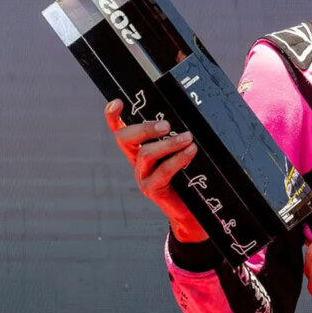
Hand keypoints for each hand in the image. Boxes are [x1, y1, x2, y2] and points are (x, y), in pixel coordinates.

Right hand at [103, 99, 207, 242]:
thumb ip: (182, 135)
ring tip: (187, 137)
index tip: (117, 103)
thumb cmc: (189, 175)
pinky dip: (178, 159)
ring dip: (168, 144)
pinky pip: (162, 171)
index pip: (120, 129)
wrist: (191, 209)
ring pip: (146, 154)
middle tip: (166, 125)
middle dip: (144, 128)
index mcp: (140, 147)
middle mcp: (137, 160)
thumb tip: (197, 112)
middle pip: (125, 138)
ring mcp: (142, 175)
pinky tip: (191, 152)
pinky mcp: (153, 189)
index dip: (113, 116)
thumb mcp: (183, 151)